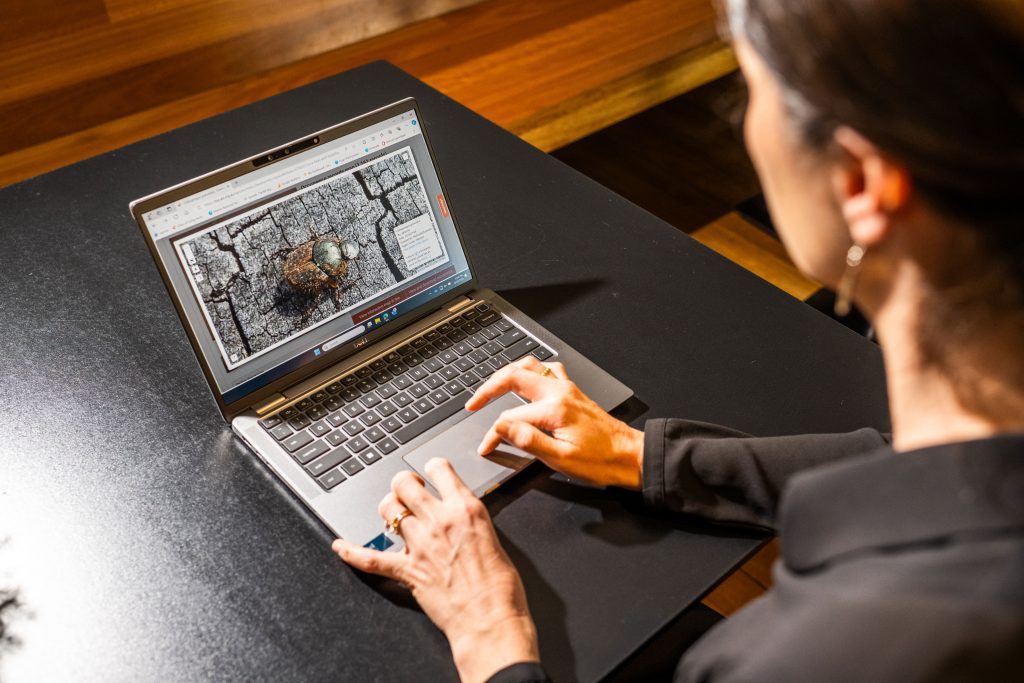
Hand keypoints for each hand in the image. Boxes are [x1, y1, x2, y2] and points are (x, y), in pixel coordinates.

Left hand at [332, 459, 538, 682]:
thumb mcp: (493, 538)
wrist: (491, 619)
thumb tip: (457, 518)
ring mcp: (420, 544)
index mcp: (466, 509)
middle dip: (403, 483)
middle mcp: (440, 520)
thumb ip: (470, 522)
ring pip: (388, 510)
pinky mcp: (407, 570)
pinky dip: (352, 552)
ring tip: (393, 516)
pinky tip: (341, 547)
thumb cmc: (500, 587)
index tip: (429, 470)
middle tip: (407, 491)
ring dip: (389, 510)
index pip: (440, 469)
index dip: (432, 466)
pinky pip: (370, 557)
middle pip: (405, 483)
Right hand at [465, 356, 644, 488]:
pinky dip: (530, 371)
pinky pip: (547, 369)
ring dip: (507, 373)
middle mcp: (559, 392)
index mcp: (553, 409)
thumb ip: (527, 441)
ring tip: (492, 386)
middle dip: (488, 388)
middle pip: (513, 376)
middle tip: (473, 403)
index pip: (510, 417)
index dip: (493, 434)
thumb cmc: (600, 461)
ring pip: (530, 366)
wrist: (631, 456)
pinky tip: (525, 380)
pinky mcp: (573, 391)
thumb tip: (500, 427)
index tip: (486, 446)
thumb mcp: (560, 459)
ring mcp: (567, 388)